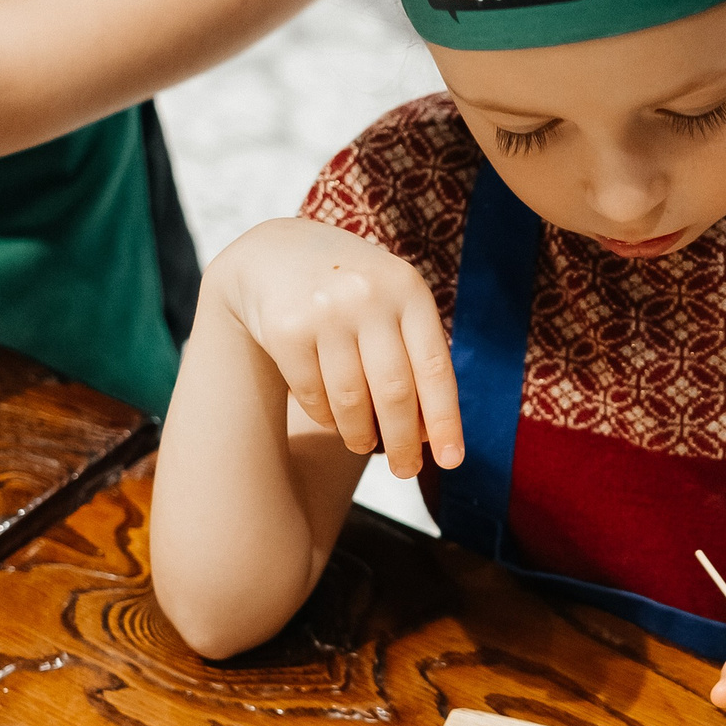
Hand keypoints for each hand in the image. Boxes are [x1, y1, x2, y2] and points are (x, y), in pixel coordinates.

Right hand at [208, 217, 462, 472]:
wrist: (274, 253)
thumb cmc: (352, 293)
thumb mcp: (392, 304)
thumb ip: (414, 356)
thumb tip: (426, 435)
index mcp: (409, 291)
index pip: (436, 369)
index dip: (445, 421)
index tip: (451, 461)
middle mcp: (369, 297)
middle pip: (394, 392)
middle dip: (402, 443)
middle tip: (405, 471)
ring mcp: (325, 311)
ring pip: (351, 400)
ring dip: (360, 435)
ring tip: (363, 445)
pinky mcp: (286, 329)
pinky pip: (313, 396)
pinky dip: (326, 417)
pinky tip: (331, 417)